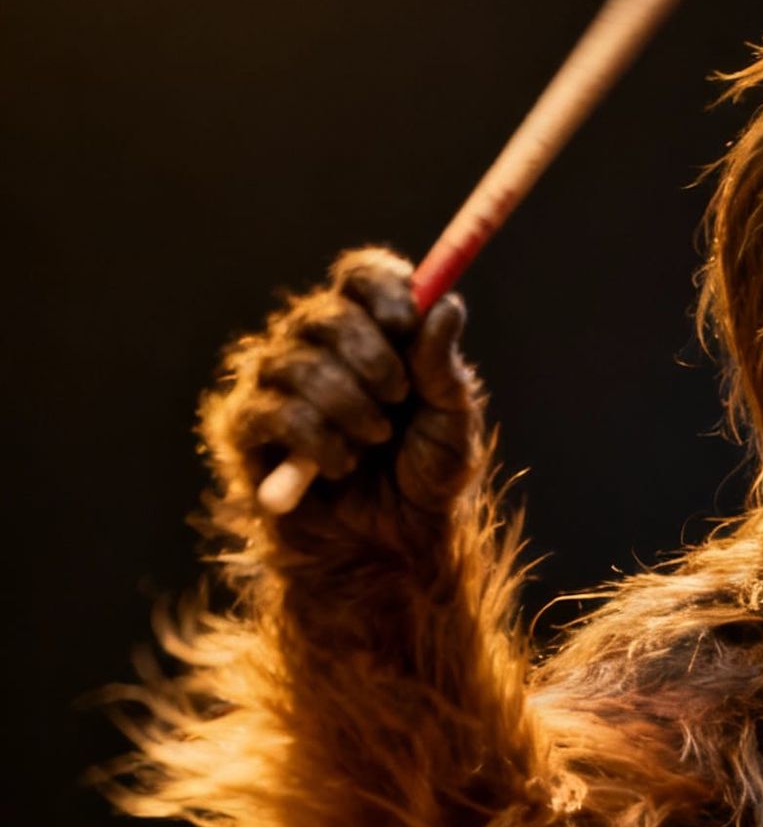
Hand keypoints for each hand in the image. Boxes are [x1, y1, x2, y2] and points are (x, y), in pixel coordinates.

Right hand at [203, 247, 482, 535]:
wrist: (393, 546)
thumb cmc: (423, 481)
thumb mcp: (452, 427)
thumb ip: (444, 369)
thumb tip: (446, 304)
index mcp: (370, 334)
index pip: (361, 279)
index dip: (381, 289)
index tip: (406, 320)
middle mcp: (315, 347)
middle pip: (325, 314)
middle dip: (371, 357)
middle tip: (396, 398)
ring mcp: (275, 384)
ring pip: (298, 364)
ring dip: (348, 406)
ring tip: (373, 442)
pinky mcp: (246, 427)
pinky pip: (274, 412)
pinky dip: (318, 440)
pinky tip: (341, 465)